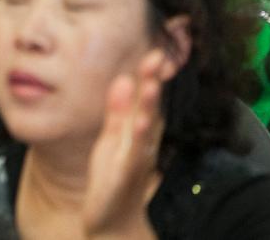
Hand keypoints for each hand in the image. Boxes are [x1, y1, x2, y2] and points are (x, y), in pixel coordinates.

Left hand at [82, 50, 165, 238]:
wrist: (114, 220)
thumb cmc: (114, 175)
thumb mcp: (112, 137)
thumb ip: (118, 110)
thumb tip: (124, 78)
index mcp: (139, 129)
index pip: (147, 96)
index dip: (152, 73)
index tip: (156, 49)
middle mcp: (144, 140)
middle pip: (151, 106)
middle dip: (154, 80)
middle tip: (157, 55)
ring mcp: (138, 156)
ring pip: (146, 126)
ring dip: (150, 104)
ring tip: (151, 82)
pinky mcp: (127, 173)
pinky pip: (135, 152)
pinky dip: (139, 137)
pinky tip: (140, 121)